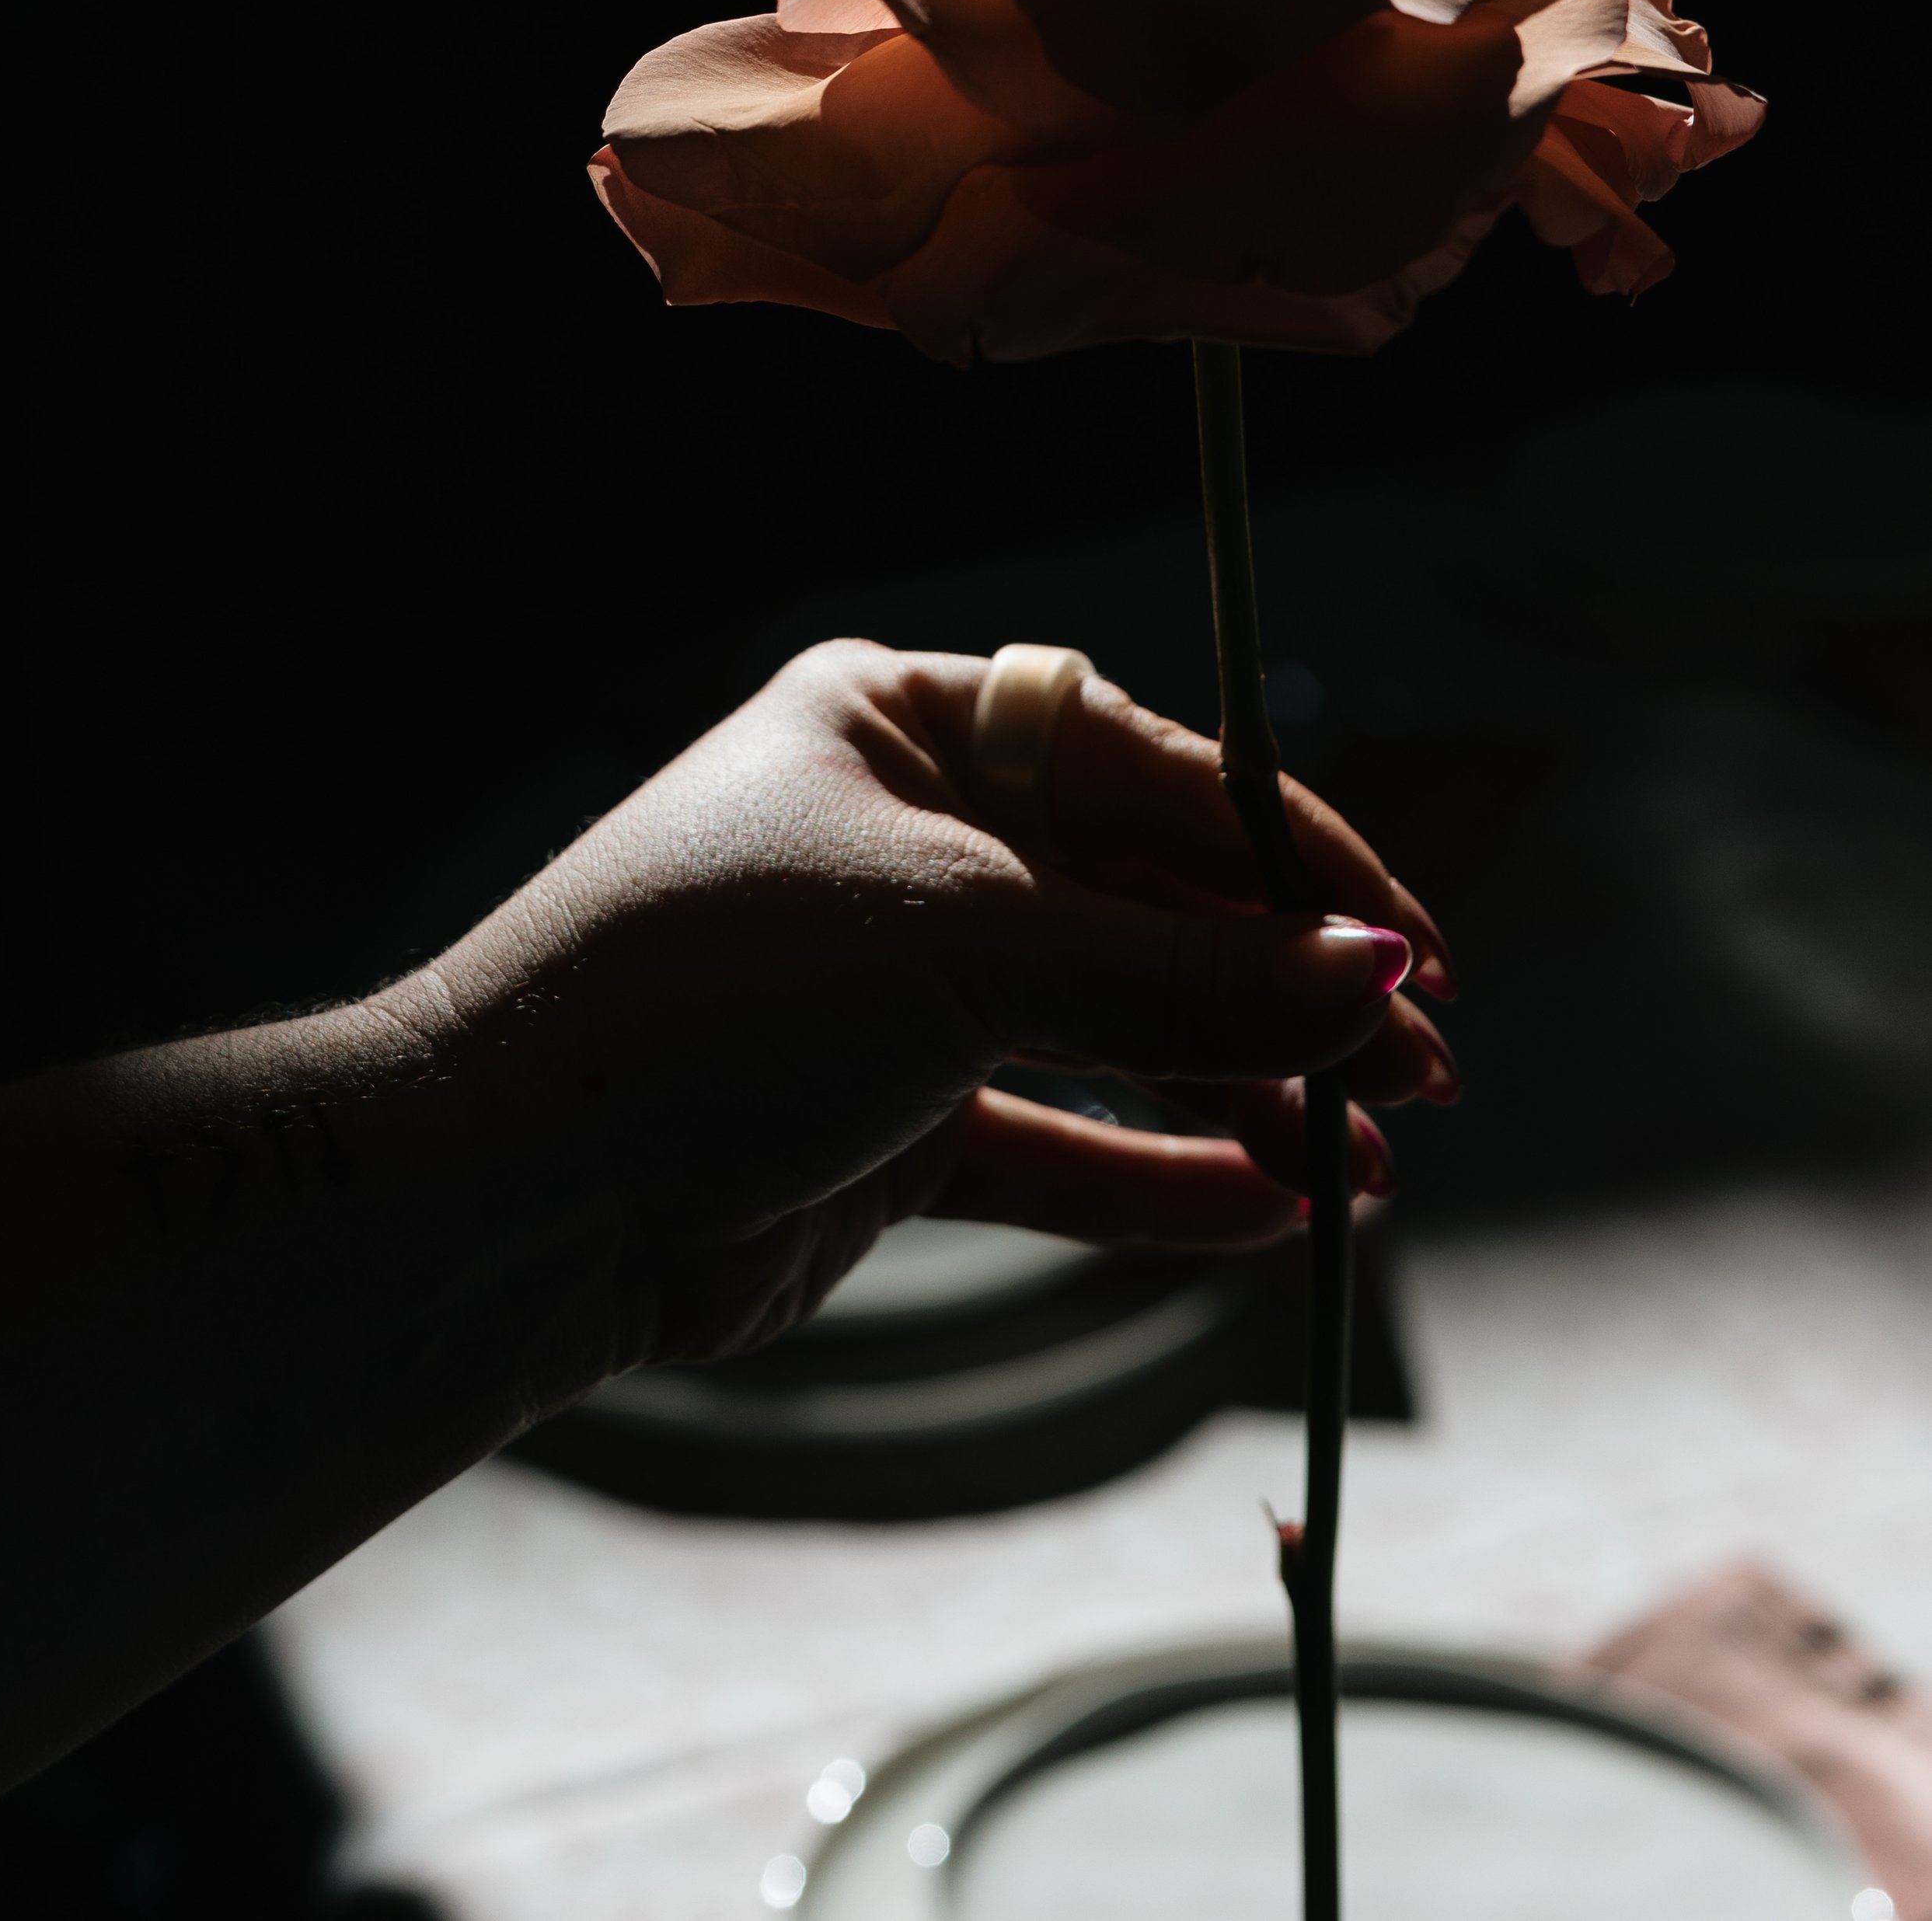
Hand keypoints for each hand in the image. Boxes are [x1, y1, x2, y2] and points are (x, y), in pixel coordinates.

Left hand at [400, 640, 1456, 1367]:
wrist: (513, 1185)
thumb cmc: (722, 995)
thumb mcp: (966, 951)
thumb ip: (1178, 976)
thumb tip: (1378, 974)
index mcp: (908, 725)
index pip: (1151, 771)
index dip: (1294, 859)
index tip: (1414, 945)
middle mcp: (913, 840)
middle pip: (1147, 904)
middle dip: (1284, 989)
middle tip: (1421, 1070)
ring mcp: (900, 986)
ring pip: (1114, 1030)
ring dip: (1243, 1092)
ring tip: (1373, 1160)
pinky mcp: (888, 1123)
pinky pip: (1056, 1141)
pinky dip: (1157, 1177)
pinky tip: (1270, 1209)